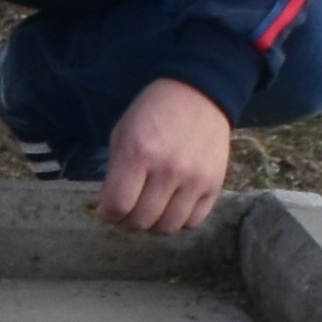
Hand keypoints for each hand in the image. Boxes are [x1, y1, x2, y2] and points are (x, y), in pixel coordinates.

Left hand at [96, 76, 235, 234]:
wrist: (198, 93)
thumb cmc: (153, 112)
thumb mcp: (122, 132)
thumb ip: (114, 172)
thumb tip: (107, 207)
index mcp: (139, 153)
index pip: (118, 205)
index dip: (107, 214)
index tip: (107, 210)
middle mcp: (169, 170)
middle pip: (141, 221)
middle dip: (126, 222)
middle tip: (125, 213)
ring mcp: (195, 179)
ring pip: (168, 227)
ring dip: (152, 225)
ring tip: (148, 212)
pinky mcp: (215, 184)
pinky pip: (193, 221)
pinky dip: (178, 221)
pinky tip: (171, 206)